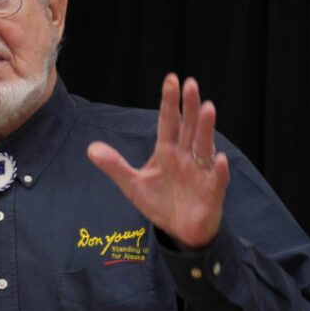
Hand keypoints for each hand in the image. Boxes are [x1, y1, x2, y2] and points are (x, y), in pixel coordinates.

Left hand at [87, 74, 229, 249]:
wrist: (179, 230)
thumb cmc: (160, 203)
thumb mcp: (132, 185)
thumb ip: (115, 165)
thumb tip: (91, 148)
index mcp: (168, 151)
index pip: (169, 121)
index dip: (169, 101)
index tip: (171, 79)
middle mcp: (186, 156)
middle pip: (189, 127)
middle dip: (190, 106)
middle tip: (190, 84)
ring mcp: (201, 172)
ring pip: (204, 146)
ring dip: (206, 129)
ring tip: (208, 108)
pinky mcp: (211, 192)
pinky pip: (217, 179)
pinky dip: (218, 170)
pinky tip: (218, 159)